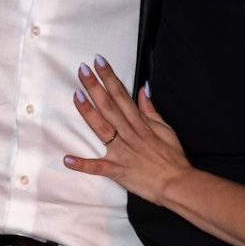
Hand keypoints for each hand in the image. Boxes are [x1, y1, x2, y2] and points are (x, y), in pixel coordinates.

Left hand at [64, 55, 191, 204]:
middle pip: (109, 106)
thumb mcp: (165, 129)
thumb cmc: (172, 157)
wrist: (177, 184)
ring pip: (102, 129)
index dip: (109, 77)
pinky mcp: (117, 170)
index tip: (98, 61)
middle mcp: (129, 134)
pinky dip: (82, 164)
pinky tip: (67, 159)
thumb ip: (150, 109)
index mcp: (139, 123)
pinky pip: (98, 168)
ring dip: (88, 112)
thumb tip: (143, 89)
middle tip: (82, 69)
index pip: (121, 94)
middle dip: (95, 87)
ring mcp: (122, 152)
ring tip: (76, 96)